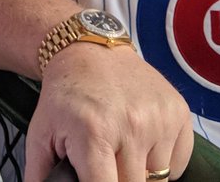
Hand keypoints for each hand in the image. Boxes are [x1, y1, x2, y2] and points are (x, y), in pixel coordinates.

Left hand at [26, 43, 192, 181]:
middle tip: (103, 162)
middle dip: (116, 179)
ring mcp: (160, 119)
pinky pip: (177, 165)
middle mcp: (133, 125)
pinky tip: (142, 142)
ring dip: (140, 172)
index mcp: (95, 133)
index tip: (95, 179)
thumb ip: (40, 175)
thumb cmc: (66, 95)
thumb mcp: (41, 134)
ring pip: (158, 179)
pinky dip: (161, 162)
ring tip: (120, 149)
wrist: (91, 51)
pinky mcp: (179, 113)